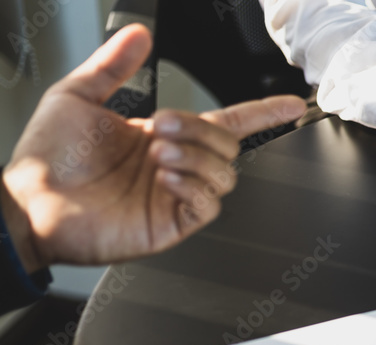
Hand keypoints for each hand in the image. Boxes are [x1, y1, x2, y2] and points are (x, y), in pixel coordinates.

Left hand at [0, 24, 305, 274]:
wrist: (30, 203)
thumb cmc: (47, 158)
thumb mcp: (76, 96)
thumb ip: (112, 65)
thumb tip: (138, 35)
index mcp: (161, 138)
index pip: (225, 124)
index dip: (262, 114)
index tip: (290, 104)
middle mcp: (174, 167)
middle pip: (226, 145)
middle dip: (198, 130)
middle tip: (160, 129)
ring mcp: (175, 197)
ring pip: (224, 174)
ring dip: (195, 157)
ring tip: (157, 155)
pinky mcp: (172, 224)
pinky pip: (209, 205)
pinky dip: (193, 186)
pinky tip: (164, 178)